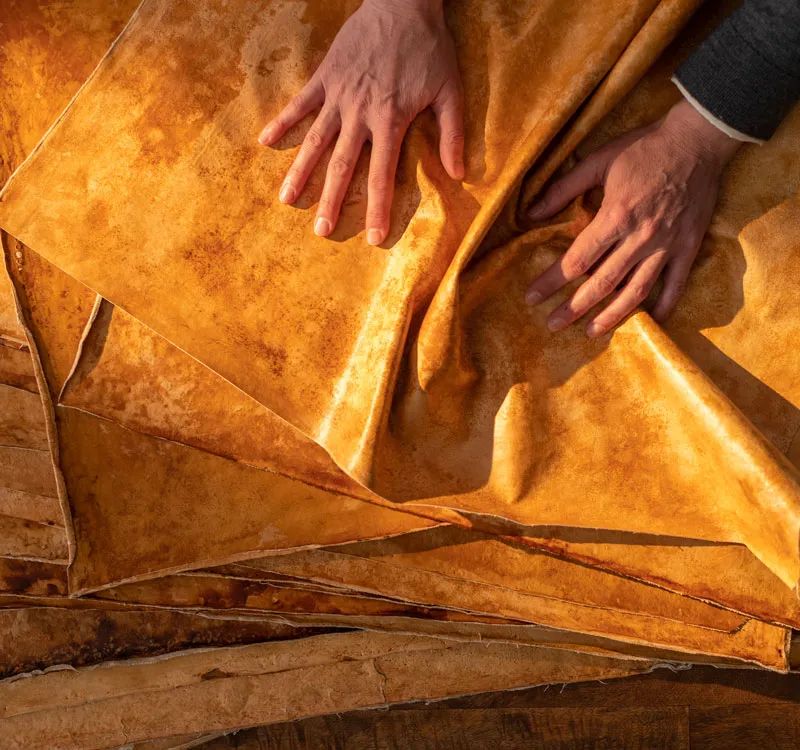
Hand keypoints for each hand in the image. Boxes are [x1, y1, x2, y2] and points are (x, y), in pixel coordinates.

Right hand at [259, 0, 463, 244]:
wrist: (403, 1)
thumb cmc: (430, 48)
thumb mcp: (450, 91)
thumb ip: (452, 134)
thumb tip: (459, 174)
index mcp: (390, 121)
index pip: (381, 175)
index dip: (376, 209)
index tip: (372, 238)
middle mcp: (360, 114)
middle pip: (341, 166)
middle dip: (331, 202)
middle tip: (321, 231)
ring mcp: (338, 95)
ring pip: (314, 140)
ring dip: (300, 172)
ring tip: (286, 200)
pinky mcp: (325, 76)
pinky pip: (300, 102)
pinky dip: (282, 121)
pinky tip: (264, 141)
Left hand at [524, 99, 741, 335]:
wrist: (699, 138)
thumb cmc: (644, 148)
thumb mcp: (598, 161)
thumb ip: (563, 189)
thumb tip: (531, 214)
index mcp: (615, 217)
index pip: (576, 260)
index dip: (551, 282)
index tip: (532, 297)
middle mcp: (640, 238)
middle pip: (602, 284)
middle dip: (574, 308)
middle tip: (553, 325)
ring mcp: (666, 245)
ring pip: (636, 291)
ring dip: (612, 316)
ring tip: (592, 332)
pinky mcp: (688, 247)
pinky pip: (676, 284)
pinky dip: (664, 306)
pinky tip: (650, 322)